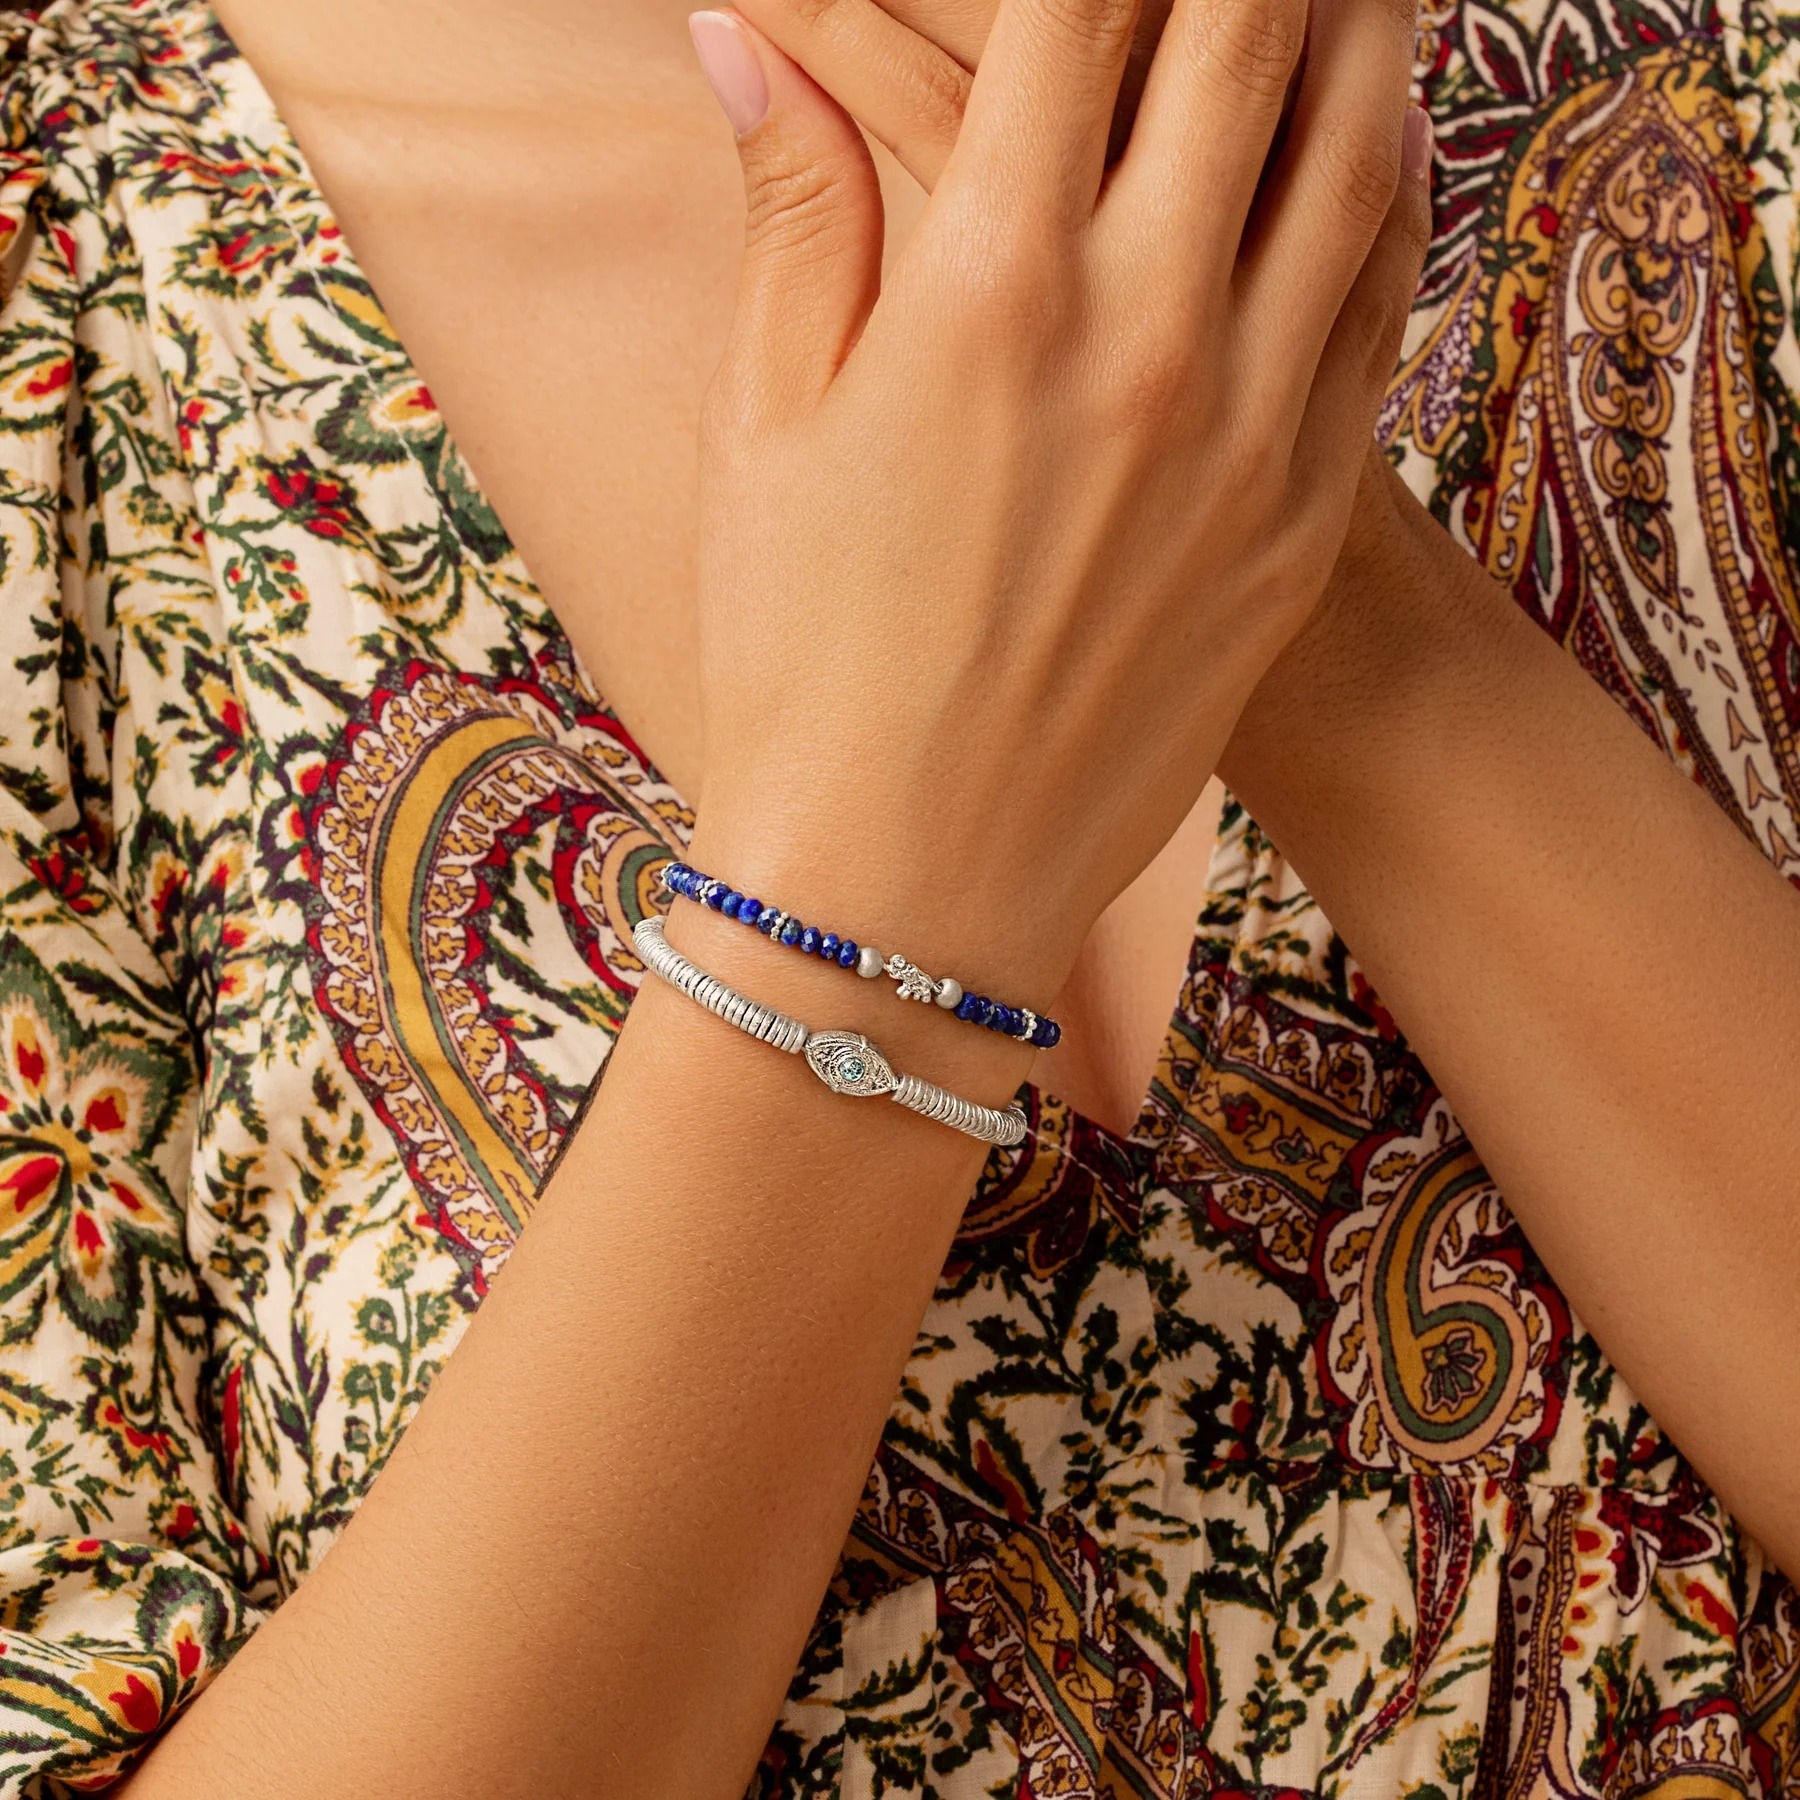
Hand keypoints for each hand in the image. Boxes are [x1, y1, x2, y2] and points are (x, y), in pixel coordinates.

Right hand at [683, 0, 1428, 1007]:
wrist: (912, 880)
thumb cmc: (806, 663)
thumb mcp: (762, 427)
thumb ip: (792, 206)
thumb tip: (744, 33)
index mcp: (988, 288)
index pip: (1081, 4)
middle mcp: (1144, 332)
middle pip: (1242, 37)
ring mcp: (1249, 427)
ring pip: (1353, 147)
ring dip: (1347, 25)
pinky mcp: (1299, 518)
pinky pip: (1381, 304)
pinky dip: (1389, 187)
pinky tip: (1370, 139)